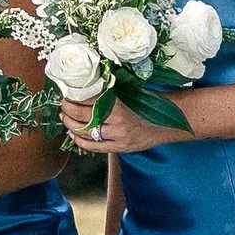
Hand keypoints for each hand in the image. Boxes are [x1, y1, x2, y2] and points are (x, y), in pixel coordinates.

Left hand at [62, 95, 183, 154]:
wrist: (170, 122)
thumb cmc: (151, 103)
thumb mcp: (131, 93)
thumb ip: (111, 93)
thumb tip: (87, 86)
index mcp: (120, 106)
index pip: (90, 100)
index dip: (75, 96)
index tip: (67, 91)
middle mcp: (118, 124)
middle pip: (84, 116)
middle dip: (69, 109)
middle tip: (63, 103)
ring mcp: (119, 138)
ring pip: (86, 132)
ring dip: (71, 124)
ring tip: (65, 116)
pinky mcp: (121, 148)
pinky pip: (94, 147)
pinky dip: (80, 140)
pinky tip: (73, 133)